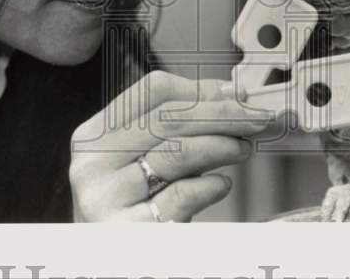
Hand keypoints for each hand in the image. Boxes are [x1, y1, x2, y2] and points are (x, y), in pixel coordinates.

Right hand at [68, 70, 273, 221]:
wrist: (108, 262)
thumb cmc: (129, 211)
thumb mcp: (141, 163)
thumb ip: (174, 132)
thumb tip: (228, 96)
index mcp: (94, 136)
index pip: (153, 91)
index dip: (200, 89)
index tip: (234, 95)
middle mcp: (93, 163)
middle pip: (170, 118)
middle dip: (222, 114)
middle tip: (256, 118)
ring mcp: (107, 198)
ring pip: (176, 152)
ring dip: (222, 145)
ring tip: (243, 149)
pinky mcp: (128, 230)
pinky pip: (180, 196)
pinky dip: (209, 186)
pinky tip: (221, 184)